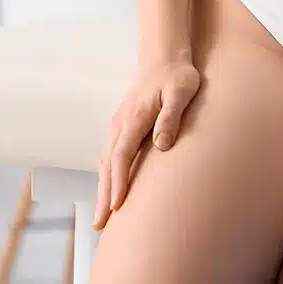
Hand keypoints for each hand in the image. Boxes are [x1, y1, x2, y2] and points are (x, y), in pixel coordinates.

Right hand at [93, 55, 199, 228]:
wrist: (164, 57)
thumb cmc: (178, 75)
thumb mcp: (182, 91)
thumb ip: (172, 116)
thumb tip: (161, 145)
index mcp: (134, 119)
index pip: (121, 156)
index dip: (118, 182)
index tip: (116, 206)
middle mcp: (121, 124)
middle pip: (107, 165)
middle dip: (104, 196)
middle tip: (100, 226)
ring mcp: (119, 125)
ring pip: (106, 162)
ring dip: (103, 189)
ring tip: (103, 218)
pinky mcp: (124, 127)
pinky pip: (111, 156)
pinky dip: (107, 175)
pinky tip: (110, 190)